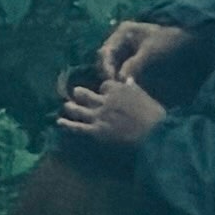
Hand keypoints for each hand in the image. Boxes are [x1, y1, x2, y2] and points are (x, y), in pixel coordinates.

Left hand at [55, 61, 170, 148]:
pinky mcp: (96, 131)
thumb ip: (133, 88)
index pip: (104, 85)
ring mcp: (98, 115)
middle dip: (80, 93)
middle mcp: (104, 100)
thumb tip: (127, 79)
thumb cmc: (155, 117)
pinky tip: (59, 122)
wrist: (156, 135)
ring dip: (70, 107)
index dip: (104, 89)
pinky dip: (67, 124)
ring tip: (66, 106)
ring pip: (77, 109)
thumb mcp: (145, 97)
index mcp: (117, 89)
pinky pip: (77, 127)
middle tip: (77, 94)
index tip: (104, 93)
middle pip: (85, 93)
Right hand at [94, 15, 203, 84]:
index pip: (105, 52)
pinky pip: (125, 71)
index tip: (115, 82)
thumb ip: (133, 65)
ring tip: (124, 91)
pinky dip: (126, 79)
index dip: (107, 68)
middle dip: (110, 75)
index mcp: (122, 33)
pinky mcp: (137, 60)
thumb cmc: (169, 41)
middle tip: (118, 90)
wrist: (190, 39)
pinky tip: (132, 88)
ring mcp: (129, 50)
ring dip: (117, 78)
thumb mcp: (150, 52)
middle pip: (107, 61)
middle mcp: (122, 41)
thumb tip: (120, 81)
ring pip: (115, 67)